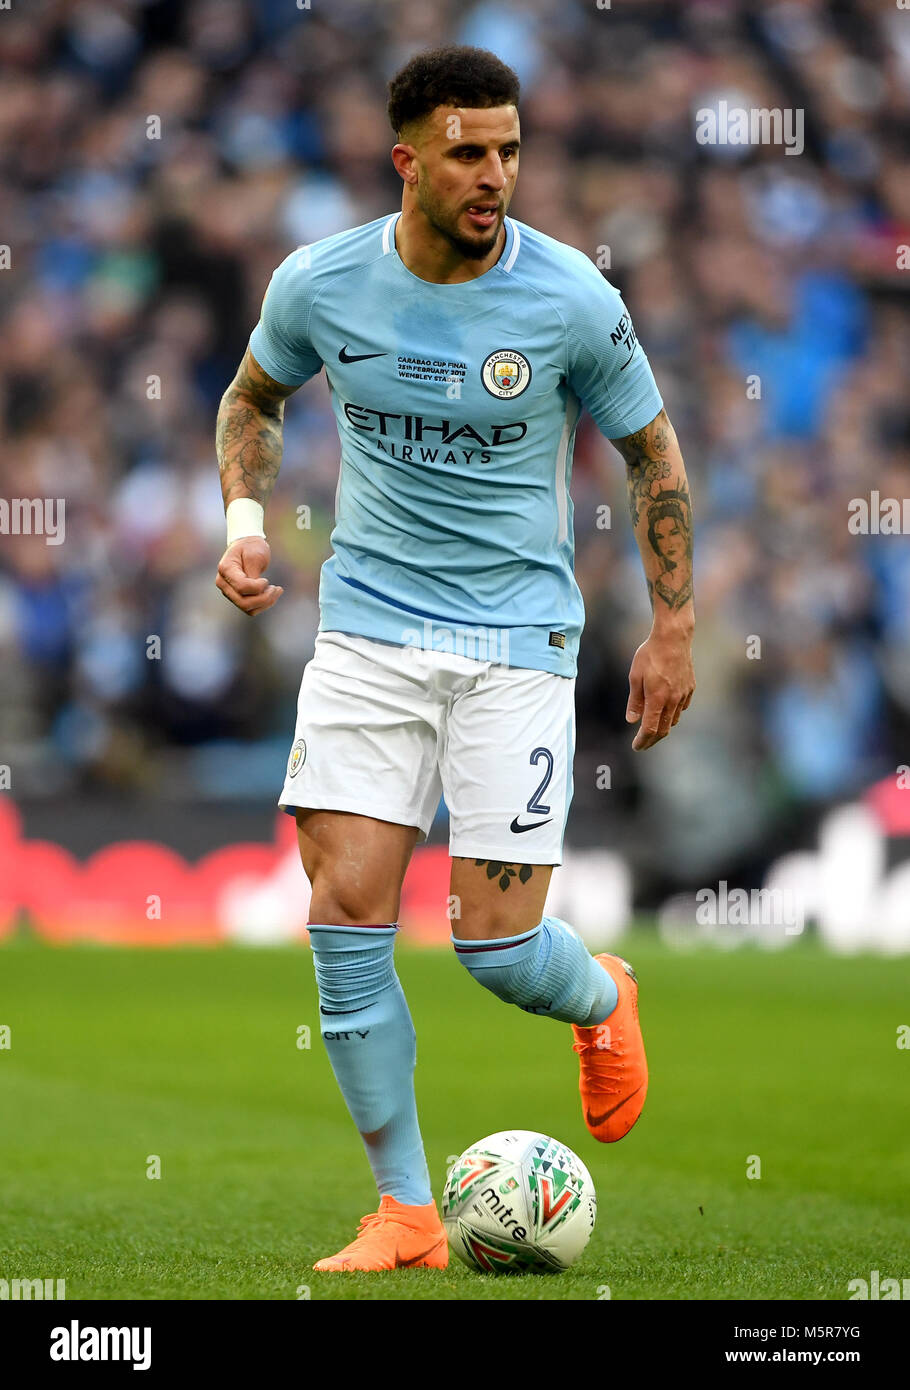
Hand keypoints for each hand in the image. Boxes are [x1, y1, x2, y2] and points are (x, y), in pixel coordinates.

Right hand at [215, 536, 283, 616]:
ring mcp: (228, 592)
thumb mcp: (255, 555)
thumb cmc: (251, 547)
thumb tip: (257, 591)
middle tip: (276, 588)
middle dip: (264, 599)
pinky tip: (272, 594)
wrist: (246, 545)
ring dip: (266, 603)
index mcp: (225, 569)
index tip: (266, 581)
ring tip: (277, 590)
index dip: (257, 587)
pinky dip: (264, 605)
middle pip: (243, 602)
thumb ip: (253, 573)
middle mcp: (223, 583)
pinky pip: (251, 609)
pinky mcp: (236, 597)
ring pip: (248, 609)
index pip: (241, 587)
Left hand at [626, 625, 694, 750]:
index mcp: (657, 698)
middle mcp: (673, 700)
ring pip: (674, 719)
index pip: (650, 729)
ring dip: (663, 727)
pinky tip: (666, 710)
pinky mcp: (690, 687)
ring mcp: (684, 694)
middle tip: (643, 744)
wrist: (673, 637)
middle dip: (652, 740)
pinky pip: (681, 707)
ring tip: (652, 728)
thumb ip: (634, 701)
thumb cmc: (650, 654)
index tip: (636, 747)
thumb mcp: (635, 676)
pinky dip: (672, 714)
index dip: (643, 741)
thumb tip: (632, 720)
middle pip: (664, 729)